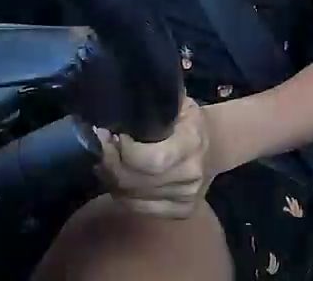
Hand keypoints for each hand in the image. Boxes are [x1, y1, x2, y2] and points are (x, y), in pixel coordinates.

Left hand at [97, 96, 212, 218]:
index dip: (124, 150)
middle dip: (109, 163)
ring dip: (110, 179)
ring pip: (130, 197)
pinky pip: (136, 208)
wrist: (213, 146)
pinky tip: (118, 177)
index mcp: (192, 142)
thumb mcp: (177, 103)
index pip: (152, 159)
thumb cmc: (188, 120)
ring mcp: (186, 198)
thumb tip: (120, 100)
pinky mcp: (180, 212)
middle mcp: (191, 174)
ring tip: (105, 159)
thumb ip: (152, 104)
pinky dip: (121, 193)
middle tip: (99, 145)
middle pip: (134, 181)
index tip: (108, 132)